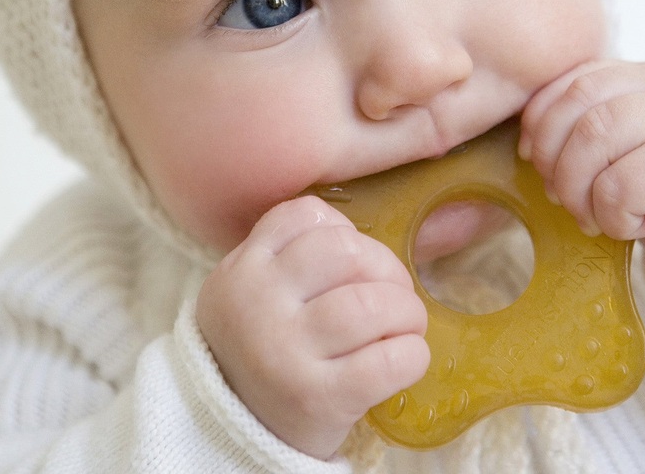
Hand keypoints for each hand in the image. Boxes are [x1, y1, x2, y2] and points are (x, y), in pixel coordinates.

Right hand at [195, 196, 429, 459]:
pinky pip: (386, 362)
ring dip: (408, 311)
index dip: (347, 229)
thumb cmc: (263, 344)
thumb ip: (296, 253)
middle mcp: (258, 303)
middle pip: (346, 252)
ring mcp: (285, 352)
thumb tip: (386, 237)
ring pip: (370, 304)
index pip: (307, 215)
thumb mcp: (255, 288)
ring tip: (408, 325)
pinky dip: (412, 354)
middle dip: (387, 267)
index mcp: (243, 267)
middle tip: (395, 293)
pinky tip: (408, 357)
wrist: (232, 430)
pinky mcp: (317, 399)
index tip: (356, 261)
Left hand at [519, 60, 644, 290]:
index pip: (575, 79)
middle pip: (579, 105)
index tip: (529, 154)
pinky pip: (618, 187)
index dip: (540, 118)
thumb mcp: (627, 145)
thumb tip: (528, 143)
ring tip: (590, 215)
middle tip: (557, 194)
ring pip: (593, 139)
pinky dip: (610, 216)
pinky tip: (632, 226)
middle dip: (552, 156)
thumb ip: (587, 127)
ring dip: (576, 189)